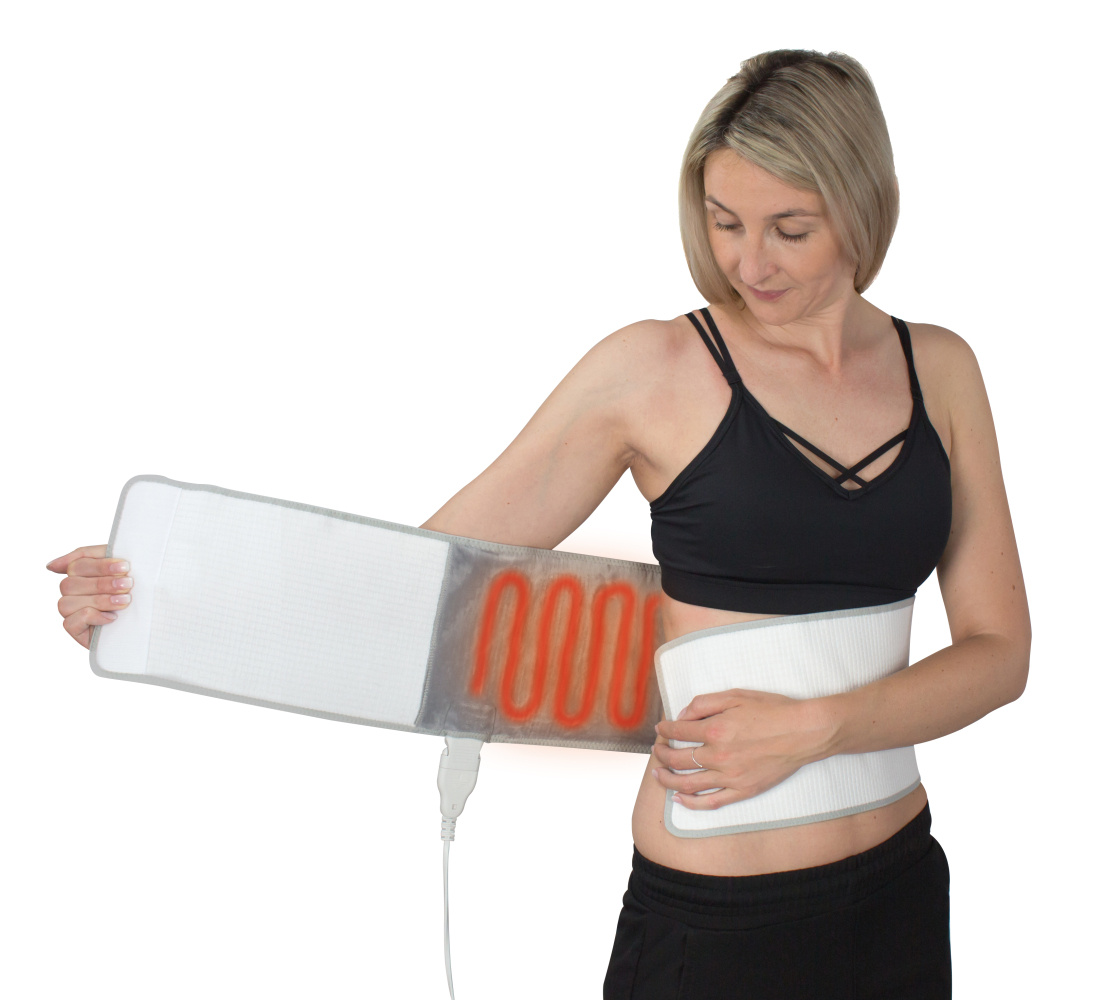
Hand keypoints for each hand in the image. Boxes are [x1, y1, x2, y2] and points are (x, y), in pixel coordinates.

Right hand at [47, 545, 131, 648]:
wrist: (154, 619)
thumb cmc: (139, 590)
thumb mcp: (122, 567)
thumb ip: (94, 555)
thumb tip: (50, 566)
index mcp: (82, 573)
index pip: (77, 564)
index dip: (100, 565)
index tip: (125, 566)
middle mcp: (73, 592)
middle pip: (70, 584)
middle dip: (102, 583)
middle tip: (128, 584)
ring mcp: (73, 612)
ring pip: (67, 603)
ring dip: (100, 600)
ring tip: (125, 601)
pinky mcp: (77, 631)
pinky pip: (70, 623)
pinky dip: (92, 617)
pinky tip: (112, 618)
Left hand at [651, 688, 833, 810]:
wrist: (804, 732)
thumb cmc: (773, 710)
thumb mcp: (736, 695)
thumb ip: (704, 703)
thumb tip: (682, 715)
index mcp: (716, 730)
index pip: (678, 731)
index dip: (665, 729)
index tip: (661, 729)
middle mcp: (719, 756)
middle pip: (678, 759)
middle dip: (662, 753)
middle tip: (657, 749)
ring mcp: (731, 777)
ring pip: (688, 784)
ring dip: (668, 779)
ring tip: (658, 773)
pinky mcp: (743, 790)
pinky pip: (711, 802)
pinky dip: (691, 803)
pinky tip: (678, 799)